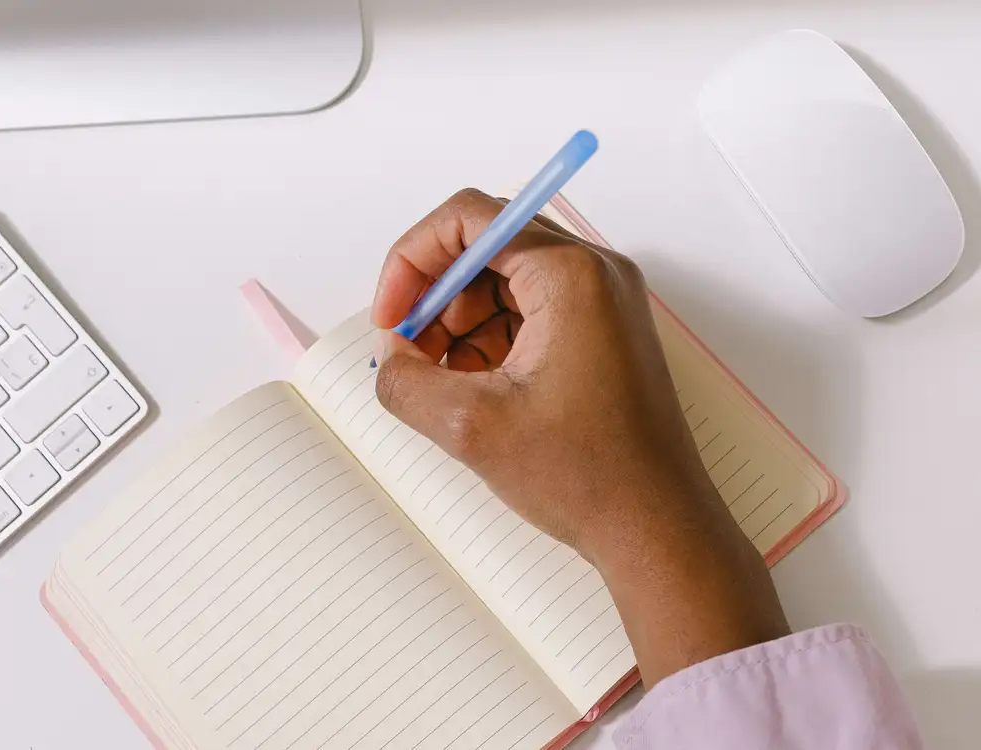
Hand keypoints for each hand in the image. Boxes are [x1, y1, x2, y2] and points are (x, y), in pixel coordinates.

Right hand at [372, 189, 788, 683]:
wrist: (656, 529)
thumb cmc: (590, 477)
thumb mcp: (471, 428)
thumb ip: (405, 380)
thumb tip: (389, 356)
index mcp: (571, 275)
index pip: (469, 219)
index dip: (413, 259)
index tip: (392, 315)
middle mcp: (594, 275)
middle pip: (485, 248)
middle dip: (434, 298)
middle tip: (407, 352)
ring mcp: (602, 304)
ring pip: (503, 284)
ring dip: (459, 325)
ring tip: (441, 381)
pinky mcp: (600, 335)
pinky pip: (528, 314)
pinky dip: (490, 342)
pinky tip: (474, 388)